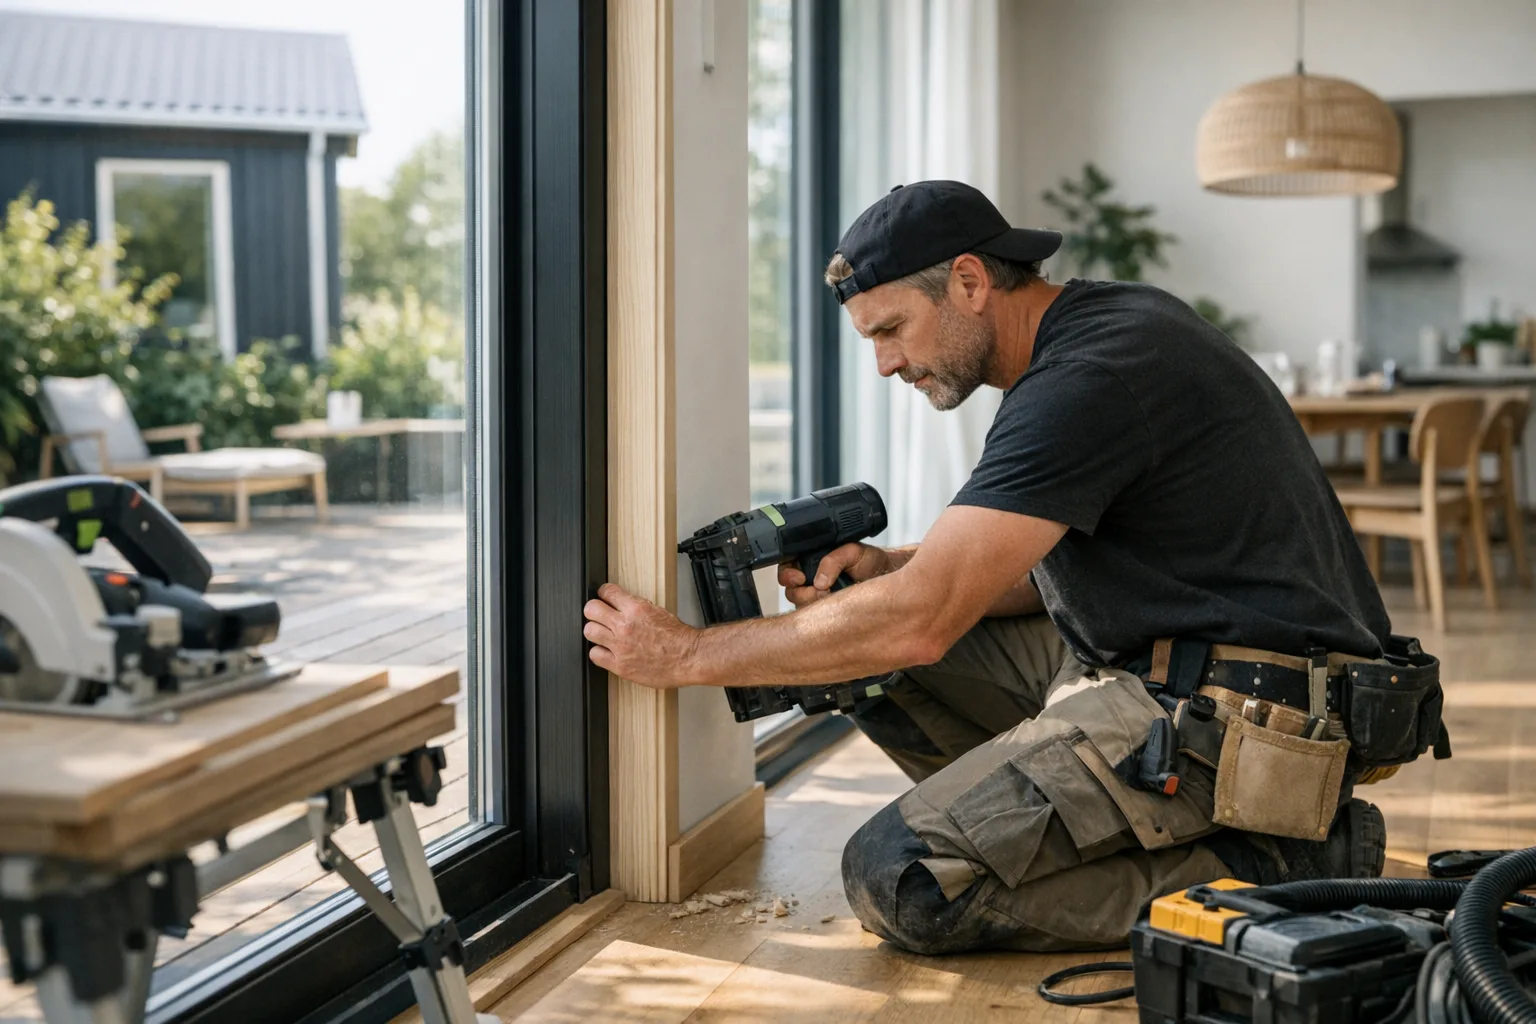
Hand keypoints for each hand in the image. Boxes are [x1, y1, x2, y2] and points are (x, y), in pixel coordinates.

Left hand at [583, 583, 699, 687]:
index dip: (604, 594)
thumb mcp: (657, 610)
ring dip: (595, 630)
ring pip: (589, 631)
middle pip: (591, 609)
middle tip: (599, 615)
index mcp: (636, 608)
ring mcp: (620, 646)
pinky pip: (595, 655)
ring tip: (603, 633)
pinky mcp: (620, 665)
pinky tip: (607, 651)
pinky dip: (599, 652)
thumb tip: (621, 604)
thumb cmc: (677, 637)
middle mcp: (625, 626)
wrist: (687, 657)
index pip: (606, 592)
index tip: (604, 598)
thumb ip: (635, 607)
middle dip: (594, 610)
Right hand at [777, 542, 889, 608]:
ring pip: (802, 608)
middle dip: (803, 593)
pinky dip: (824, 616)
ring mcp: (818, 600)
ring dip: (816, 603)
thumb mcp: (852, 551)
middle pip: (792, 593)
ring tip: (834, 596)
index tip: (800, 578)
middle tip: (821, 590)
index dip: (788, 576)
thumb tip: (819, 581)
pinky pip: (816, 621)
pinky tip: (837, 607)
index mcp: (810, 562)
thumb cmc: (869, 561)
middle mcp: (811, 581)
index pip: (786, 570)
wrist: (888, 576)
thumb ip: (833, 560)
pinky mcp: (827, 616)